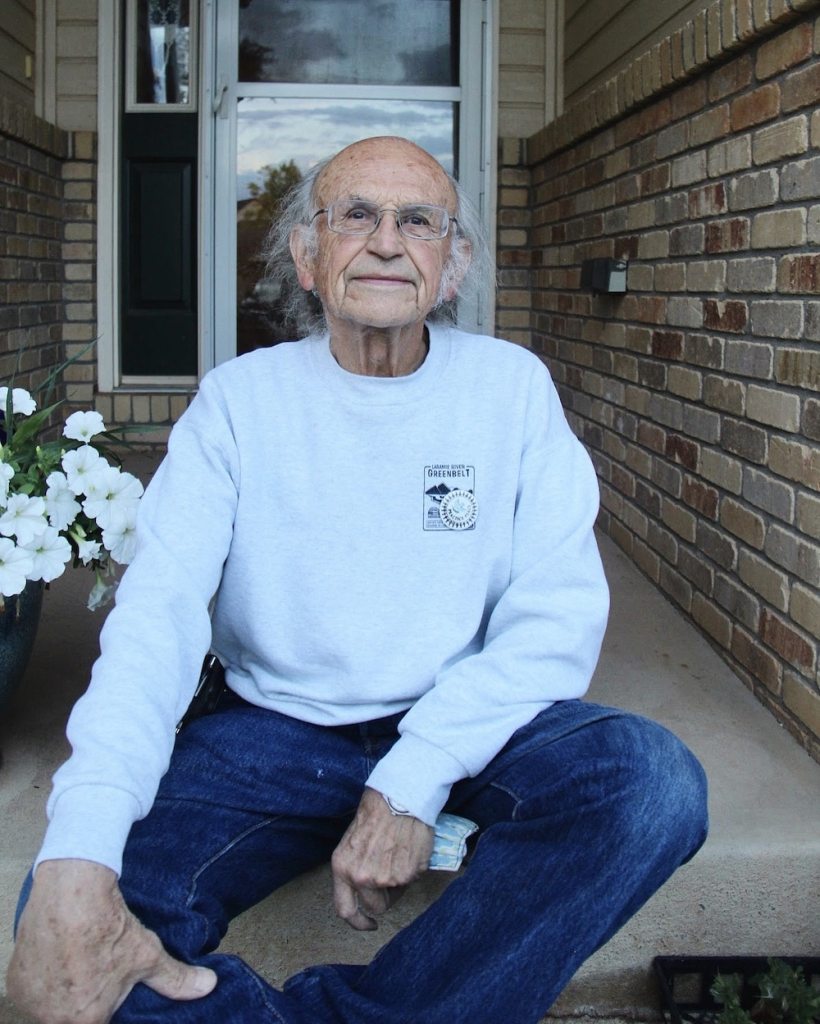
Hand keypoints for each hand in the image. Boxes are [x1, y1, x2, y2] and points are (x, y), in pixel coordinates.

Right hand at [6, 859, 215, 1023]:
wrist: (71, 892)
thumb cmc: (108, 927)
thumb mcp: (147, 955)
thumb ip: (176, 980)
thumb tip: (208, 987)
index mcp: (85, 1022)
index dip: (106, 1013)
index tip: (107, 999)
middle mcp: (52, 1020)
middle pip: (72, 1019)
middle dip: (85, 1003)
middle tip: (95, 977)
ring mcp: (30, 1002)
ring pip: (49, 1008)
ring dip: (64, 995)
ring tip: (80, 965)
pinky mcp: (15, 983)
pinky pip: (32, 993)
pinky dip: (45, 981)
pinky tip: (62, 960)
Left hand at [331, 787, 433, 931]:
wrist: (398, 797)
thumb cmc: (375, 814)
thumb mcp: (352, 843)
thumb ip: (355, 869)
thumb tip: (366, 889)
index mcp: (342, 868)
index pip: (345, 910)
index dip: (358, 922)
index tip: (369, 924)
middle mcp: (361, 877)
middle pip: (376, 907)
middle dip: (385, 897)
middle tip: (391, 877)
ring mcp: (385, 878)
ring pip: (397, 893)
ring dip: (399, 882)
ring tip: (399, 854)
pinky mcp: (407, 874)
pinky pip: (411, 880)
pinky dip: (412, 869)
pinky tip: (409, 848)